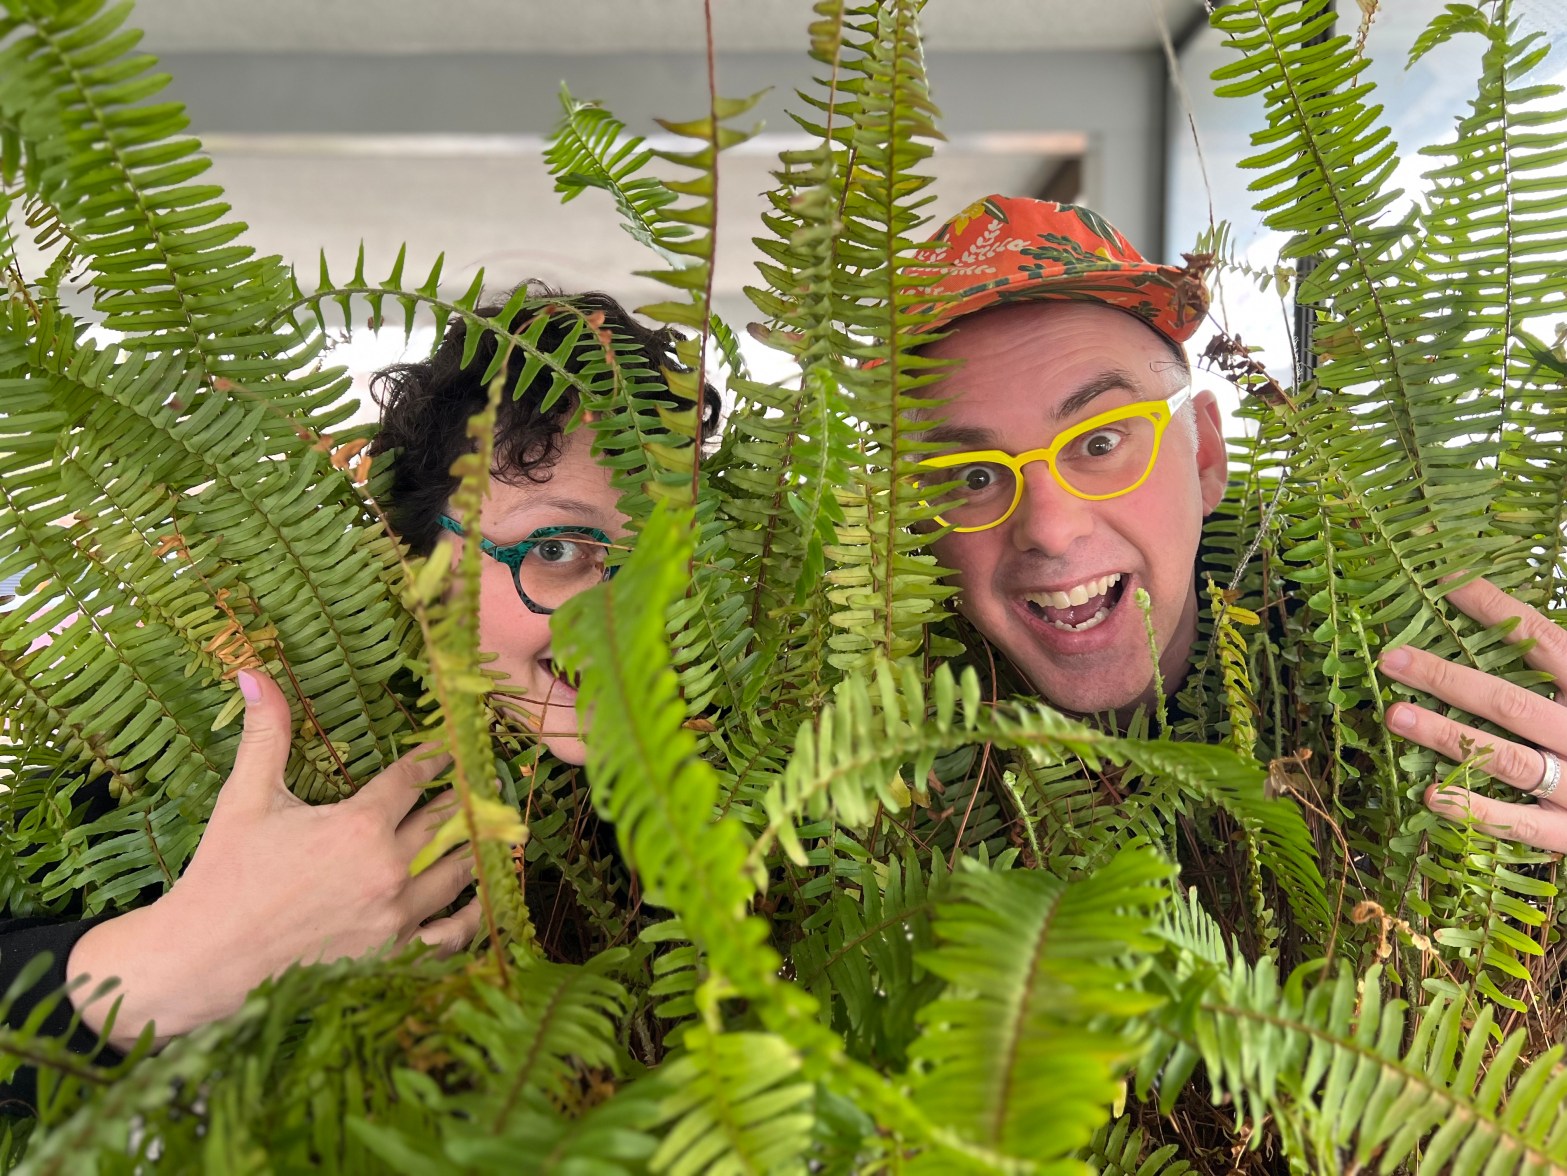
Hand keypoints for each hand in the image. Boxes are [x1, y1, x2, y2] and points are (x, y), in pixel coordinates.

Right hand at [66, 669, 481, 1050]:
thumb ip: (264, 734)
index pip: (416, 777)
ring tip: (491, 830)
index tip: (453, 746)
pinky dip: (471, 916)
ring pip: (459, 872)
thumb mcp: (245, 798)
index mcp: (358, 825)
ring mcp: (395, 916)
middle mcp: (388, 869)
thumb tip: (252, 671)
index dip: (437, 758)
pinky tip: (478, 900)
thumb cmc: (223, 875)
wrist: (202, 961)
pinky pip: (452, 935)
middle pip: (448, 821)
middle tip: (484, 781)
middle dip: (465, 798)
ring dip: (475, 848)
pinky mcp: (393, 955)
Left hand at [1378, 575, 1566, 851]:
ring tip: (1395, 714)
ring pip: (1507, 759)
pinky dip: (1474, 810)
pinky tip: (1430, 794)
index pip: (1544, 641)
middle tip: (1392, 658)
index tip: (1443, 581)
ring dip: (1446, 736)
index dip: (1495, 609)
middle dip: (1447, 678)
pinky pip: (1519, 824)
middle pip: (1511, 702)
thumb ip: (1557, 660)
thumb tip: (1509, 616)